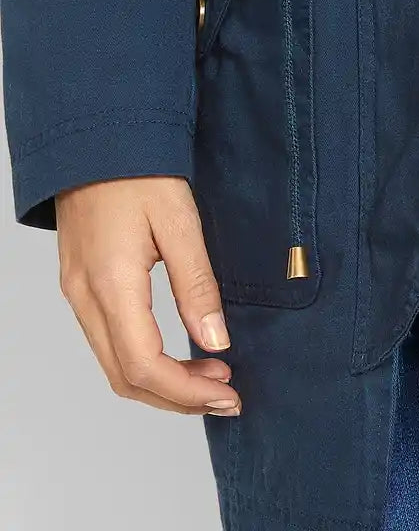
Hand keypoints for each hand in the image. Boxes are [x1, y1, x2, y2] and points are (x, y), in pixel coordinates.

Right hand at [56, 175, 240, 415]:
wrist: (96, 135)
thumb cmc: (138, 168)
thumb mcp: (179, 221)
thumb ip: (197, 284)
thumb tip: (215, 341)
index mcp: (110, 283)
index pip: (144, 365)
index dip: (187, 391)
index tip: (228, 393)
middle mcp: (84, 296)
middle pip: (125, 377)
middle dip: (177, 397)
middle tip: (226, 394)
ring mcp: (76, 292)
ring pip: (114, 364)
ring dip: (161, 382)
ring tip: (210, 376)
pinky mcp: (79, 282)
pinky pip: (108, 341)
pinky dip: (144, 360)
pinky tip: (178, 352)